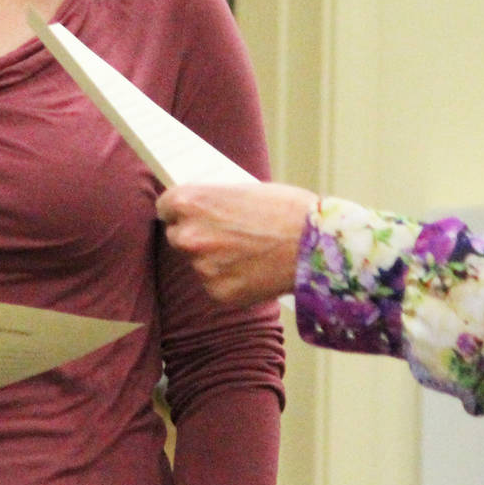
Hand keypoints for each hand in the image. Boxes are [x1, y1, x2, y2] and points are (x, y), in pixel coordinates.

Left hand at [154, 182, 317, 305]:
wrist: (317, 246)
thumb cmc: (288, 210)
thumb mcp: (243, 191)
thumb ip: (215, 203)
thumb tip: (203, 211)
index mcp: (190, 202)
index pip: (166, 207)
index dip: (179, 211)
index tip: (187, 214)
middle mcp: (189, 235)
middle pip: (177, 237)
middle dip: (196, 236)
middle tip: (224, 235)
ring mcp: (202, 267)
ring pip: (199, 263)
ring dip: (215, 260)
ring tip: (249, 253)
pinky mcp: (218, 293)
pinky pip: (216, 285)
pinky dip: (231, 281)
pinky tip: (254, 271)